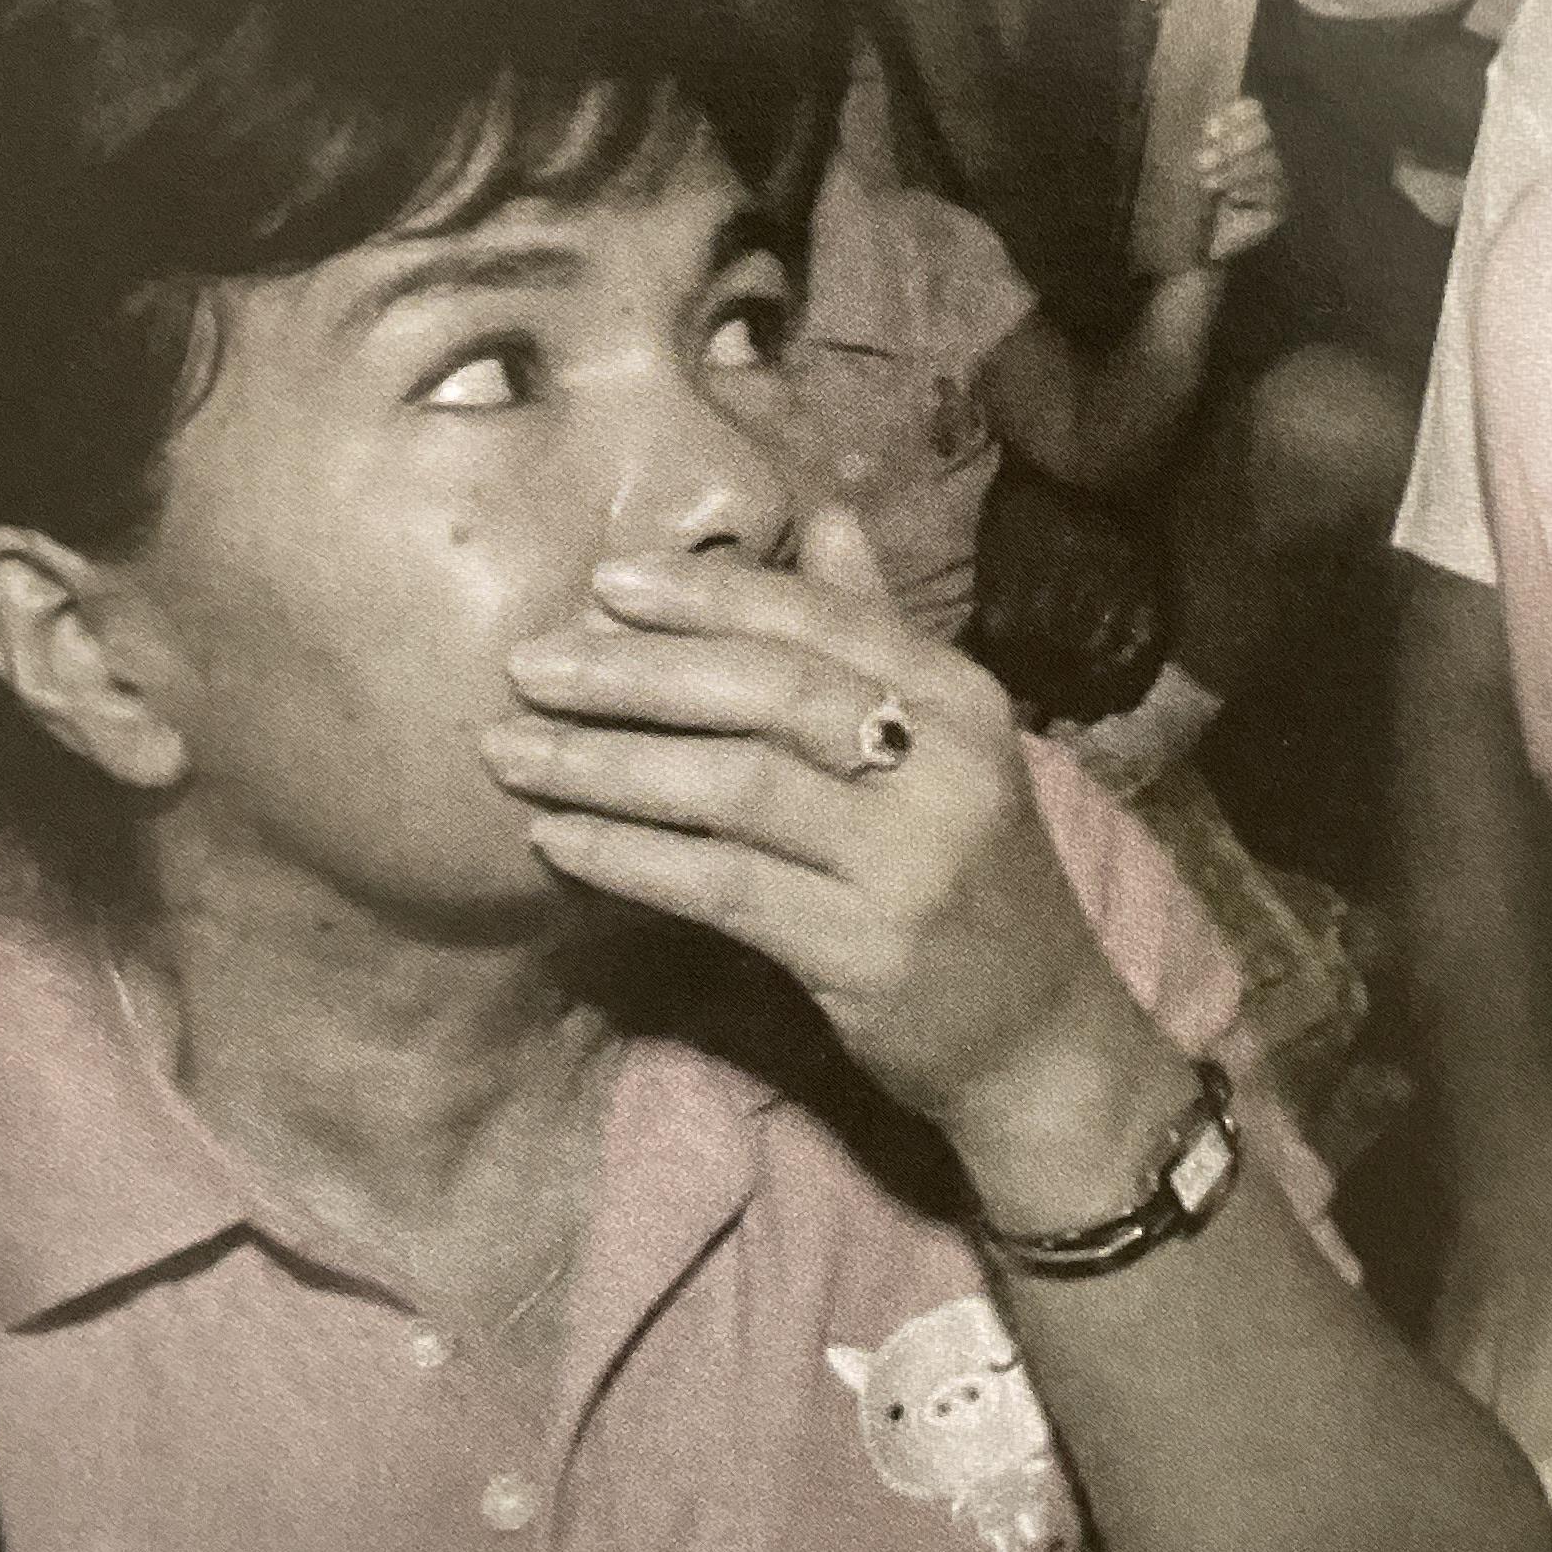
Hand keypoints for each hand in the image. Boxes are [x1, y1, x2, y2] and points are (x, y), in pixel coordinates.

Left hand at [485, 510, 1169, 1182]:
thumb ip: (878, 632)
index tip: (602, 582)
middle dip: (635, 673)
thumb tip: (824, 517)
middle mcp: (944, 763)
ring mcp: (909, 860)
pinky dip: (631, 858)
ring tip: (512, 753)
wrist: (1039, 1034)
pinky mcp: (867, 949)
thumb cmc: (970, 874)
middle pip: (768, 692)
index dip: (707, 595)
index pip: (818, 619)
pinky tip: (559, 843)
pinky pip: (725, 888)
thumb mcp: (949, 743)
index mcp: (960, 694)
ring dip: (607, 765)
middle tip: (527, 664)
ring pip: (735, 788)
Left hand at [1193, 91, 1284, 264]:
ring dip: (1234, 171)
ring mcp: (1278, 180)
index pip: (1254, 109)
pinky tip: (1232, 198)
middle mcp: (1267, 153)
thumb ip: (1207, 142)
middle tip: (1202, 162)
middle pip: (1264, 133)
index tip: (1211, 131)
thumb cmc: (1197, 198)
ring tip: (1208, 184)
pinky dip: (1249, 191)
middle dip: (1232, 145)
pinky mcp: (1280, 207)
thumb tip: (1212, 126)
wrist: (1200, 244)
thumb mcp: (1196, 165)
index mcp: (1245, 136)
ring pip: (1268, 162)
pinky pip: (1272, 191)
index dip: (1236, 114)